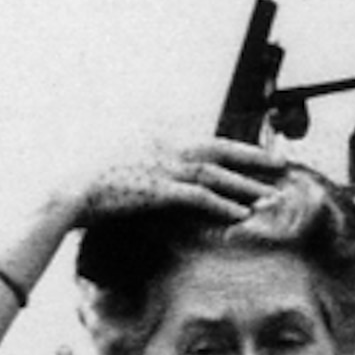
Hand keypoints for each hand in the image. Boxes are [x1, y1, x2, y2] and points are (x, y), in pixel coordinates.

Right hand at [61, 134, 301, 234]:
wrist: (72, 192)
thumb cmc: (96, 183)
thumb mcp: (127, 161)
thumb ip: (152, 161)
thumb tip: (170, 175)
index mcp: (161, 138)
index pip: (207, 140)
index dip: (236, 147)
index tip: (260, 154)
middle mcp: (166, 148)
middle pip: (220, 149)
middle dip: (254, 157)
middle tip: (282, 164)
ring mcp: (164, 168)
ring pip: (216, 174)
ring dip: (246, 186)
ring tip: (271, 197)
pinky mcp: (159, 191)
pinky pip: (200, 198)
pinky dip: (224, 207)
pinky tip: (243, 216)